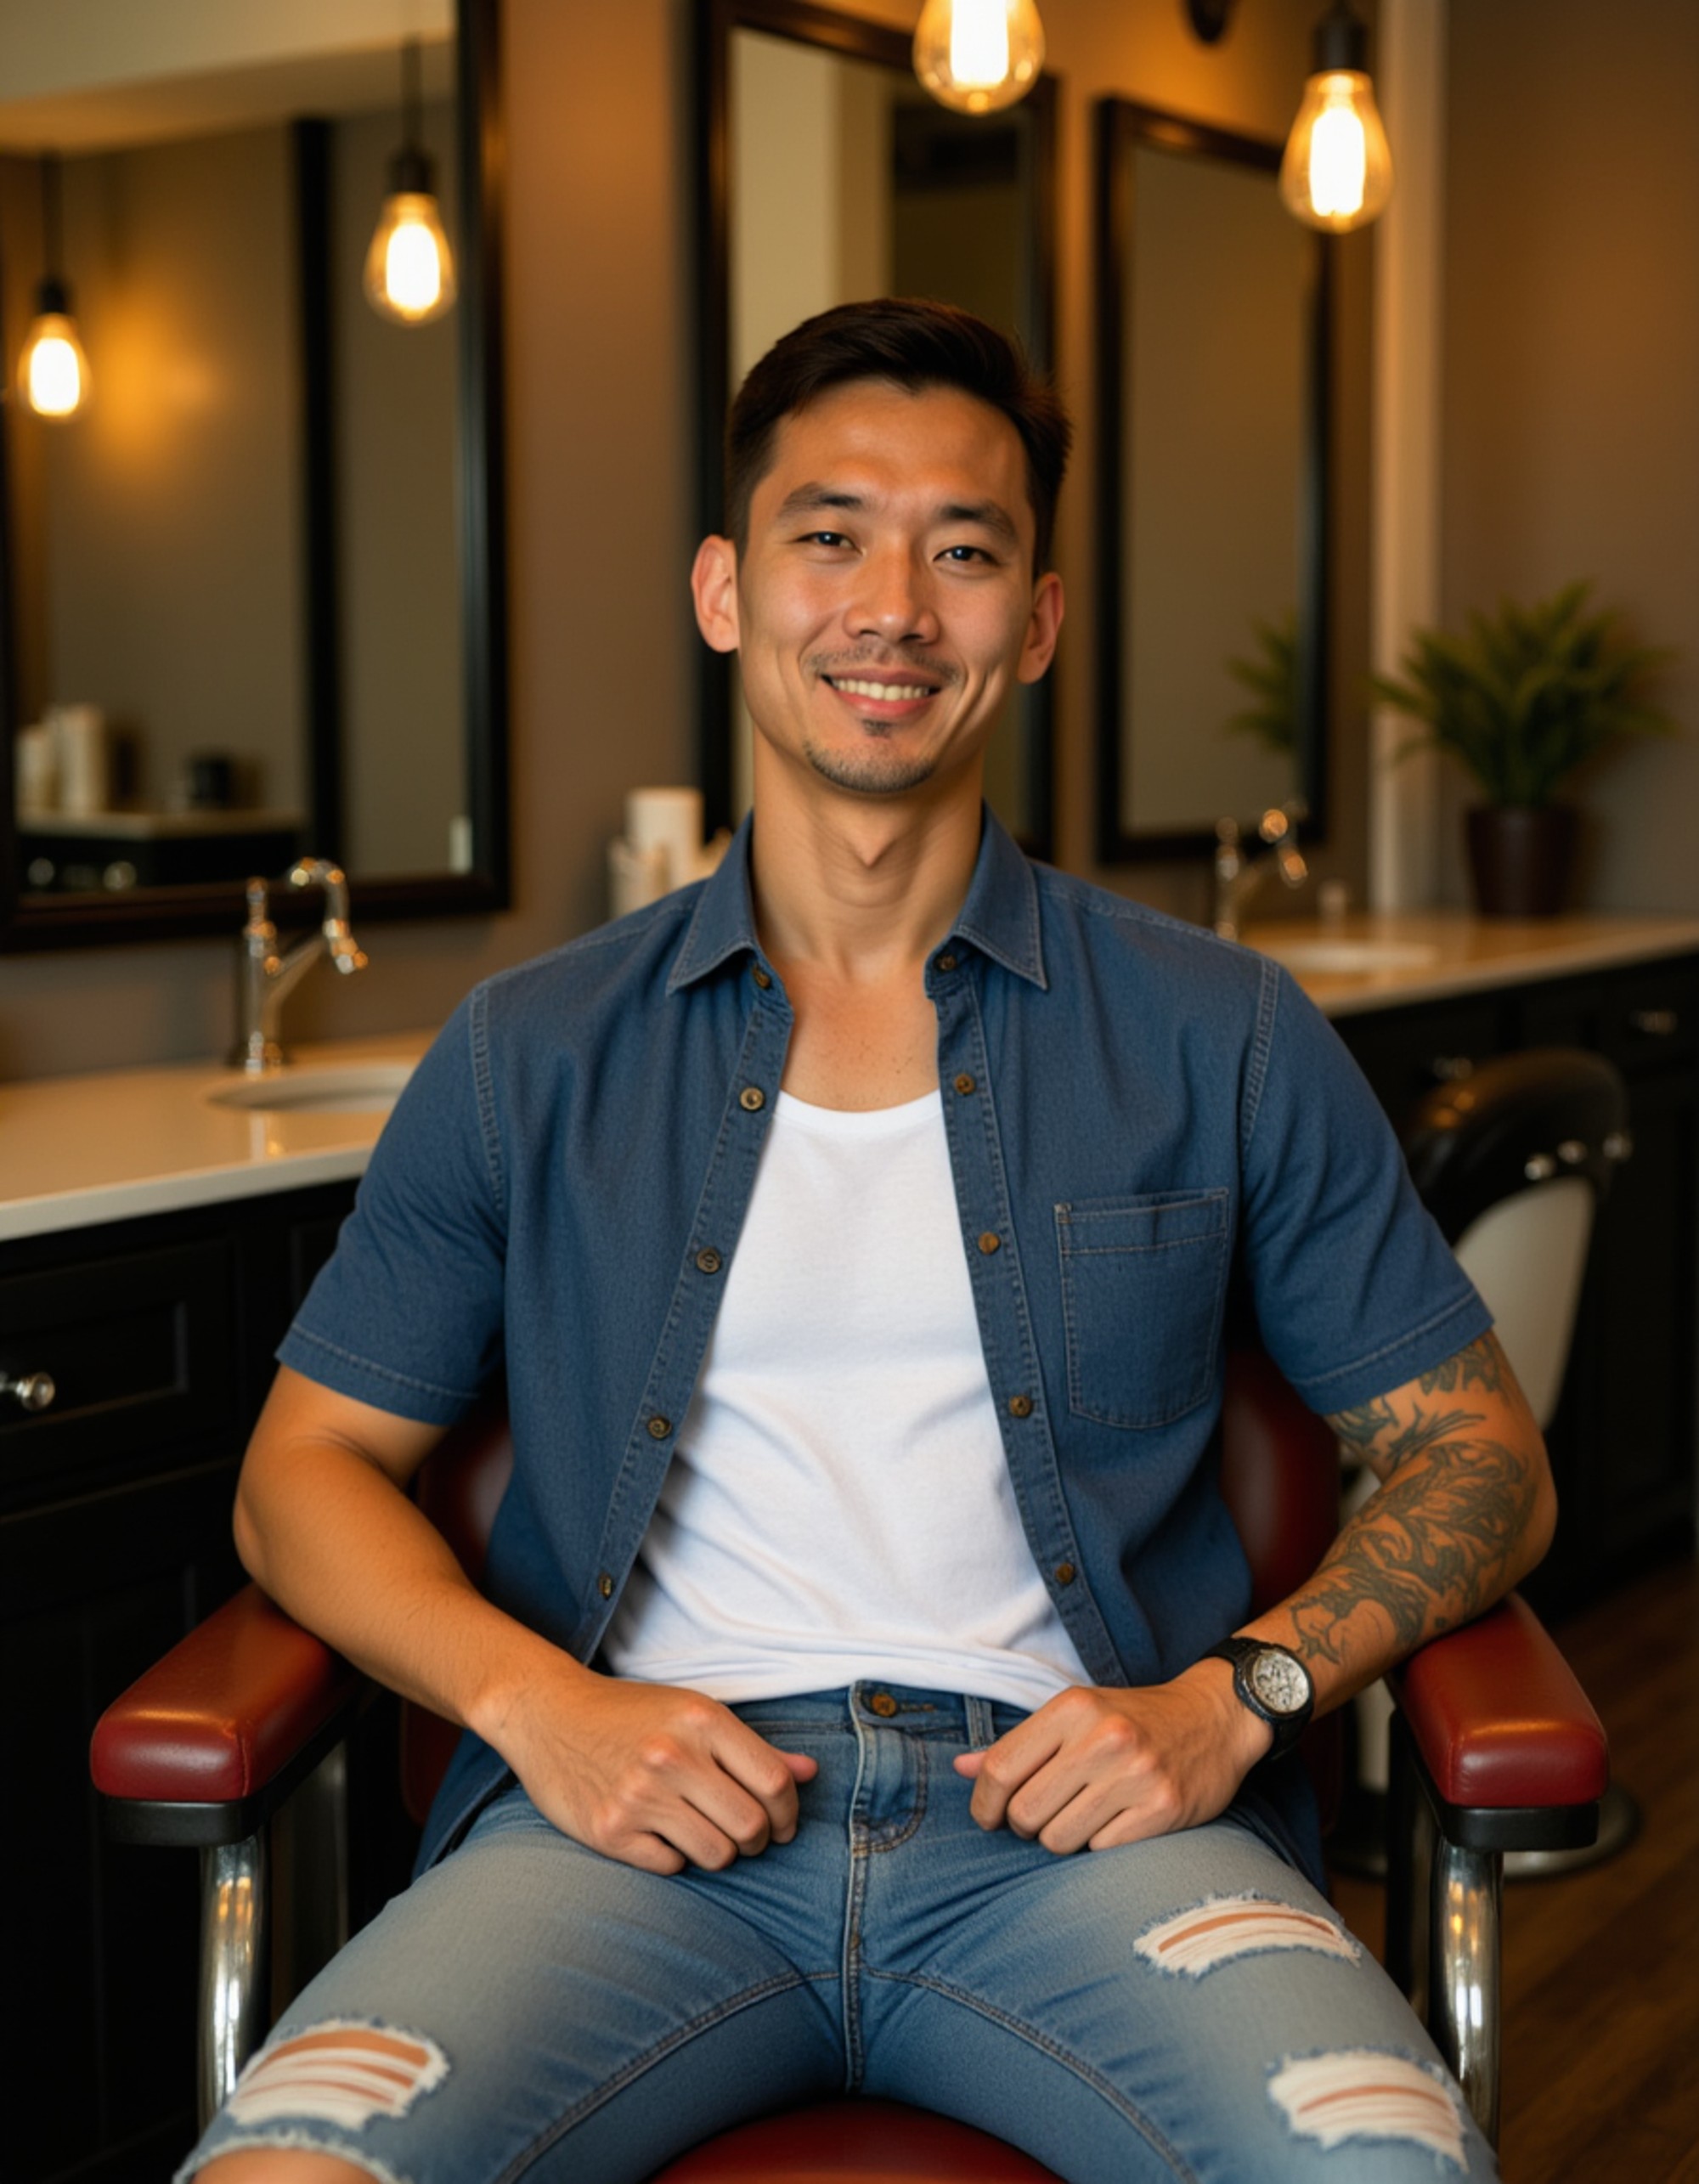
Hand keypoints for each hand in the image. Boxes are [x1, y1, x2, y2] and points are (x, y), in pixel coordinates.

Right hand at [488, 1659, 817, 1875]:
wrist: (548, 1713)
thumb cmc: (630, 1714)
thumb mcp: (693, 1713)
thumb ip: (753, 1748)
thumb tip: (810, 1773)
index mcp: (701, 1719)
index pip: (774, 1783)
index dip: (788, 1812)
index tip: (782, 1822)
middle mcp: (672, 1756)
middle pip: (751, 1826)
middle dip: (759, 1840)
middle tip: (748, 1836)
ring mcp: (638, 1795)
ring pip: (716, 1855)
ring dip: (720, 1854)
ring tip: (706, 1835)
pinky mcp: (609, 1831)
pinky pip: (670, 1867)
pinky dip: (675, 1858)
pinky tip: (662, 1835)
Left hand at [952, 1667, 1268, 1853]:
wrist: (1215, 1717)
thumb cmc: (1133, 1719)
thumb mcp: (1075, 1715)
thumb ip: (1019, 1745)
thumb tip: (961, 1768)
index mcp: (1073, 1708)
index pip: (1002, 1768)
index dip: (984, 1802)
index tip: (988, 1816)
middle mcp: (1103, 1739)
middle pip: (1026, 1812)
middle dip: (1024, 1825)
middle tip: (1042, 1816)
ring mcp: (1136, 1775)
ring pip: (1060, 1839)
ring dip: (1062, 1837)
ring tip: (1081, 1816)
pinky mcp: (1163, 1809)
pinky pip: (1101, 1850)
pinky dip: (1100, 1844)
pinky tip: (1115, 1821)